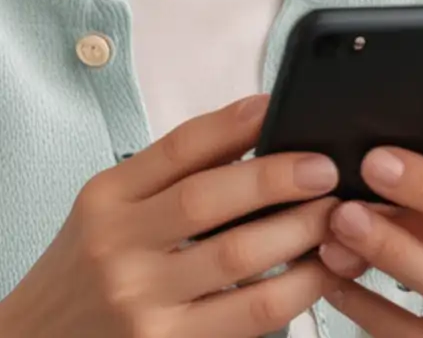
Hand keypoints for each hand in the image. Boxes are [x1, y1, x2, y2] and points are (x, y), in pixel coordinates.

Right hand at [0, 92, 347, 337]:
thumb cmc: (86, 268)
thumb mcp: (109, 208)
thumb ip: (171, 175)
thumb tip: (254, 127)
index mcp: (106, 198)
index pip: (177, 147)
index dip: (233, 123)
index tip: (278, 106)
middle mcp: (118, 248)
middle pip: (210, 201)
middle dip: (277, 178)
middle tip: (326, 168)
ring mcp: (142, 306)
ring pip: (239, 263)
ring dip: (299, 237)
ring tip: (335, 218)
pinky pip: (246, 320)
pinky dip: (291, 294)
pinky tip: (317, 275)